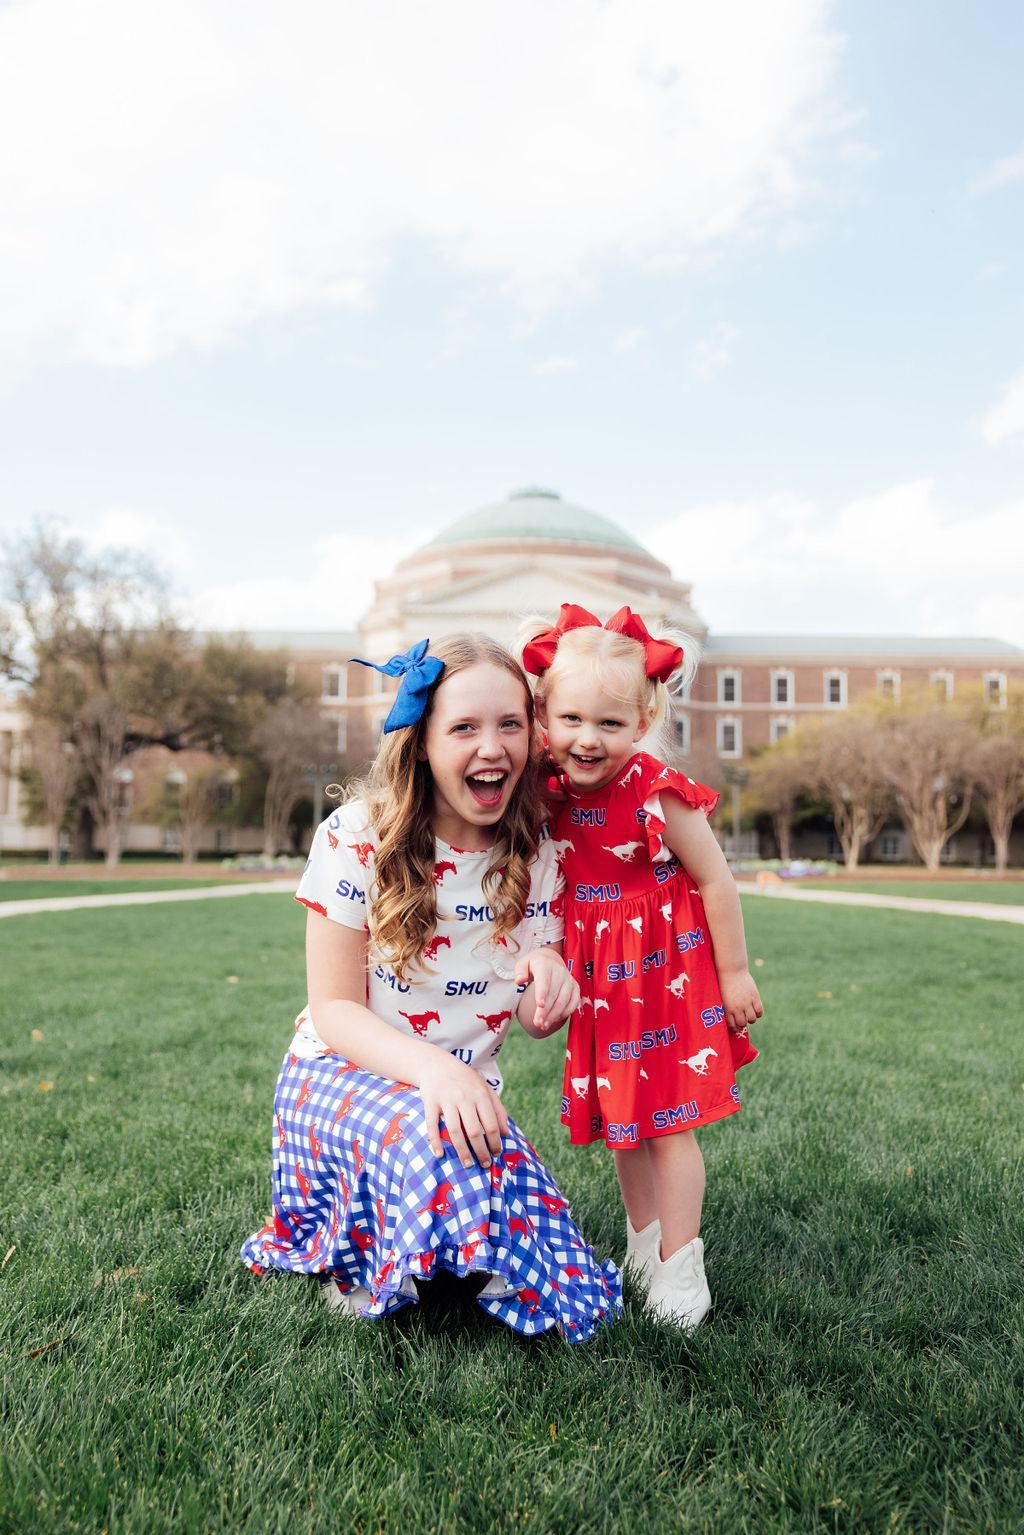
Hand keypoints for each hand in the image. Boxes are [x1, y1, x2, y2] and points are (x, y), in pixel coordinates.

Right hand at [418, 1053, 508, 1169]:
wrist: (437, 1064)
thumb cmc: (465, 1079)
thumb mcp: (485, 1088)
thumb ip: (498, 1109)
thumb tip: (506, 1134)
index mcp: (480, 1095)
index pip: (491, 1125)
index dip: (495, 1143)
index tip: (496, 1155)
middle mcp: (464, 1097)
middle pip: (474, 1131)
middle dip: (481, 1151)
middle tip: (484, 1165)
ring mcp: (446, 1100)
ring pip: (455, 1131)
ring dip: (462, 1151)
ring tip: (467, 1164)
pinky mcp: (430, 1102)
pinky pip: (432, 1125)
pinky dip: (435, 1141)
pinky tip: (439, 1155)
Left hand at [514, 947, 579, 1032]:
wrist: (551, 960)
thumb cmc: (533, 965)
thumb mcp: (523, 963)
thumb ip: (520, 971)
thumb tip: (519, 981)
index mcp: (544, 965)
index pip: (544, 980)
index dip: (543, 993)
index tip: (540, 1005)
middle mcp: (559, 971)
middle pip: (554, 993)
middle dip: (546, 1011)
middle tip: (537, 1023)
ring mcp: (569, 980)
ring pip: (564, 999)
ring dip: (555, 1014)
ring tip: (544, 1026)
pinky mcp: (575, 987)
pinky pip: (574, 1001)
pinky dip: (566, 1012)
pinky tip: (556, 1020)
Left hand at [719, 969, 763, 1031]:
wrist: (732, 971)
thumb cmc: (725, 984)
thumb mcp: (724, 998)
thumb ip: (728, 1008)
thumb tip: (733, 1018)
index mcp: (728, 1008)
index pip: (732, 1025)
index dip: (735, 1029)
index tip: (736, 1029)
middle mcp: (738, 1007)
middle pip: (743, 1023)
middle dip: (743, 1024)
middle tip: (743, 1020)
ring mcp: (747, 1002)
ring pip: (752, 1019)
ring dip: (751, 1019)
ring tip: (749, 1015)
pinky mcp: (755, 997)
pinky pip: (759, 1011)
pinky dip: (758, 1013)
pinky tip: (755, 1010)